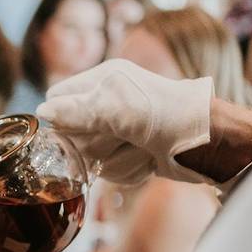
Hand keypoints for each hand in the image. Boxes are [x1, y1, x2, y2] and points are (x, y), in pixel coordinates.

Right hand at [37, 59, 212, 184]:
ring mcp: (118, 130)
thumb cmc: (169, 117)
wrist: (209, 146)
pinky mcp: (128, 153)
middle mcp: (108, 102)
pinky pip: (108, 171)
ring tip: (141, 148)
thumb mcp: (120, 109)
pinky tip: (148, 160)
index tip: (83, 127)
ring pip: (90, 157)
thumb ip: (78, 111)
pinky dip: (129, 170)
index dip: (63, 117)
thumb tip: (42, 113)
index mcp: (104, 80)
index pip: (57, 99)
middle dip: (95, 144)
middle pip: (70, 134)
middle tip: (122, 137)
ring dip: (116, 159)